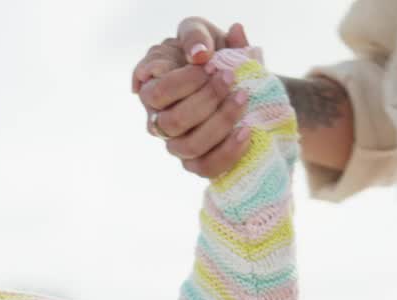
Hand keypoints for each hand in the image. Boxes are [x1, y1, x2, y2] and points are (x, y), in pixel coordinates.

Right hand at [133, 19, 253, 177]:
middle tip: (230, 77)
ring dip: (220, 122)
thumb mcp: (202, 33)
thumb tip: (199, 54)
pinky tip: (246, 131)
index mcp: (151, 89)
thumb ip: (196, 36)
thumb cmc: (212, 52)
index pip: (157, 94)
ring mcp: (175, 143)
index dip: (185, 82)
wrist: (239, 78)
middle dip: (206, 99)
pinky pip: (205, 168)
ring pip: (188, 146)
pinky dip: (228, 151)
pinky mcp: (195, 161)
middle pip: (172, 122)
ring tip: (243, 99)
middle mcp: (157, 119)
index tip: (210, 64)